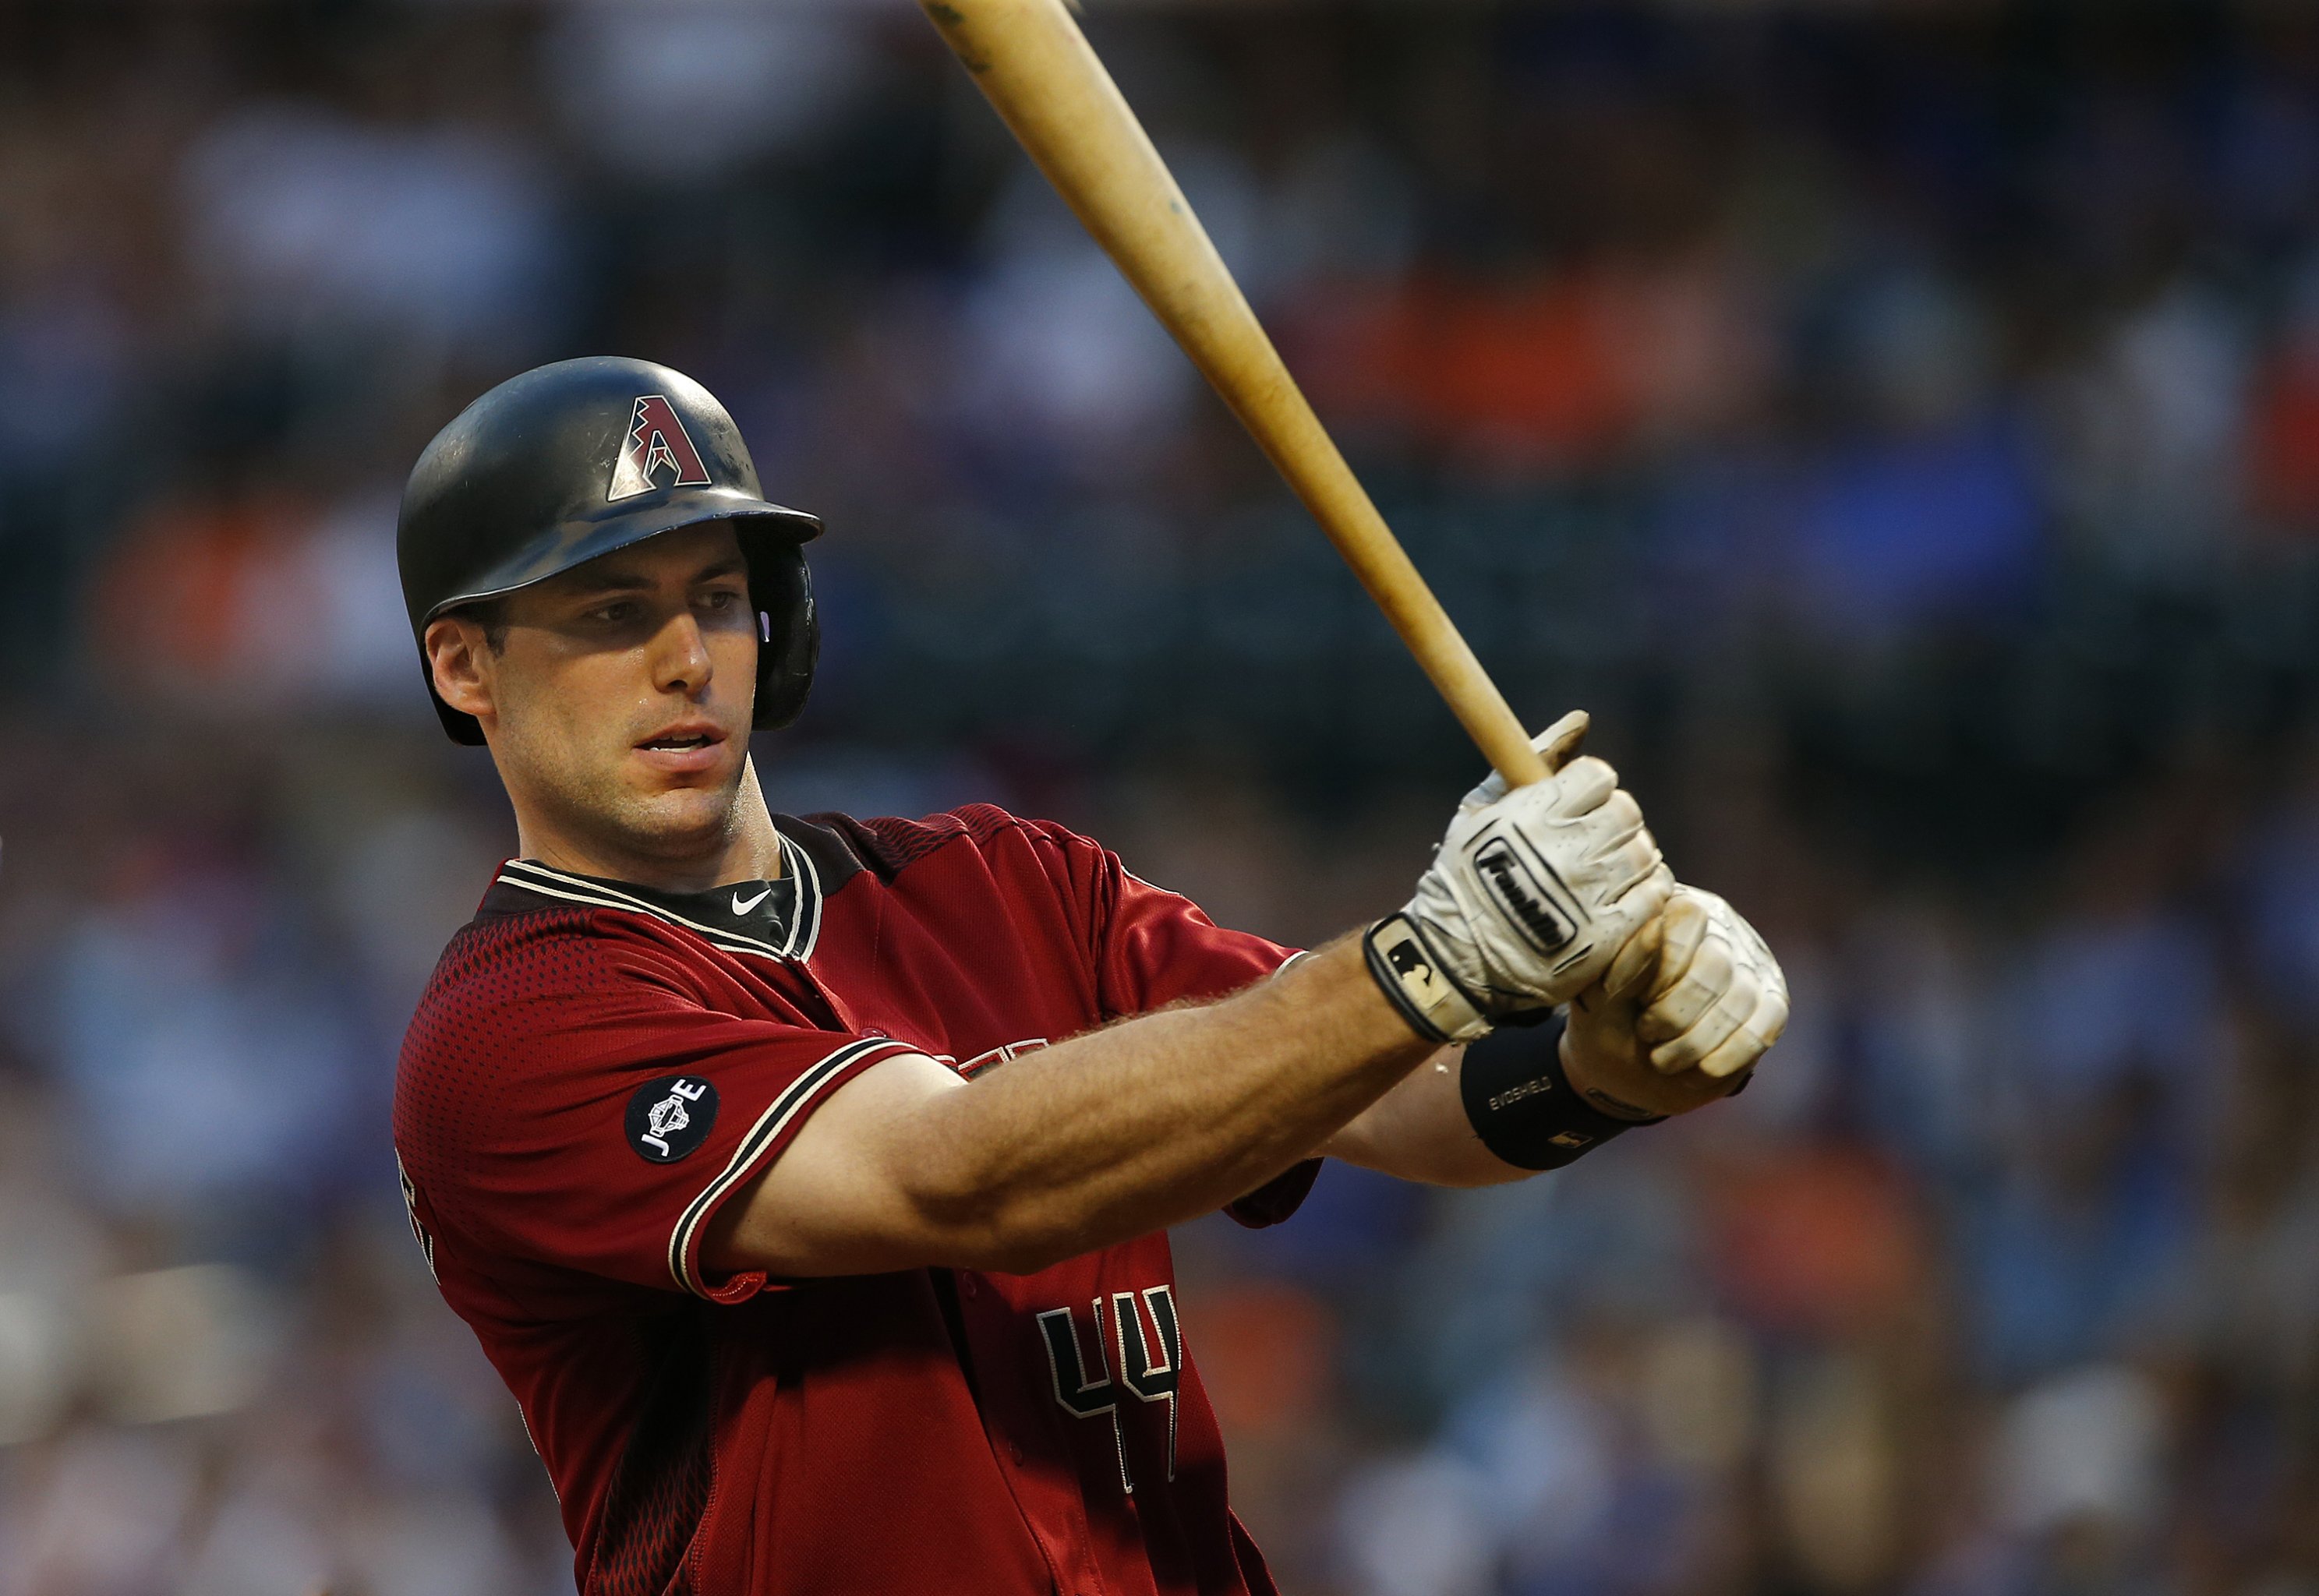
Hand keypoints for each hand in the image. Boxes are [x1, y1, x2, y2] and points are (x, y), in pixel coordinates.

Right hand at [1378, 712, 1672, 1039]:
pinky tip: (1621, 895)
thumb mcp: (1480, 810)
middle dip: (1612, 821)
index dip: (1592, 788)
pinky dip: (1645, 890)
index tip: (1577, 805)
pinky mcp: (1608, 933)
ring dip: (1629, 857)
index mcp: (1535, 814)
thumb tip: (1581, 719)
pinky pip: (1654, 893)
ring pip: (1644, 851)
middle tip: (1591, 840)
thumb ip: (1531, 758)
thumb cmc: (1465, 877)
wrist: (1456, 958)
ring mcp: (1590, 892)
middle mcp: (1567, 849)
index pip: (1599, 777)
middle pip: (1626, 811)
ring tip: (1602, 871)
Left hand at [1561, 886, 1789, 1118]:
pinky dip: (1728, 1057)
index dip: (1655, 962)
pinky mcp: (1772, 1002)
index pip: (1687, 918)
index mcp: (1675, 907)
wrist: (1624, 1065)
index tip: (1615, 993)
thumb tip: (1654, 928)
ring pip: (1741, 999)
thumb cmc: (1608, 1016)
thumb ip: (1623, 957)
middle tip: (1645, 1034)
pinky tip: (1699, 1070)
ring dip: (1696, 1042)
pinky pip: (1763, 1029)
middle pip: (1716, 963)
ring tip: (1662, 1059)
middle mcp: (1721, 926)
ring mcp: (1752, 964)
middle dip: (1674, 1012)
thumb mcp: (1600, 988)